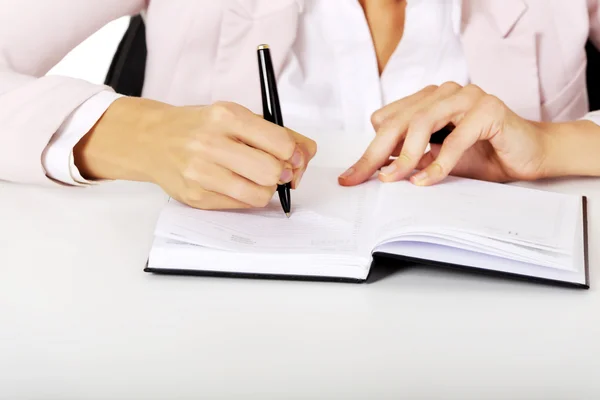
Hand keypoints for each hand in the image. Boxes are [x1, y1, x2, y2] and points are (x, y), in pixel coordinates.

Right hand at [74, 97, 316, 208]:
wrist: (152, 139)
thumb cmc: (200, 126)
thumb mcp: (237, 116)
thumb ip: (277, 132)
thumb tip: (307, 154)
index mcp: (226, 116)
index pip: (280, 143)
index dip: (295, 155)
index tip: (293, 158)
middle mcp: (210, 142)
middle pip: (271, 172)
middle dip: (282, 174)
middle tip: (276, 170)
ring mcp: (200, 172)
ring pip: (258, 195)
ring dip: (266, 189)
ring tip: (256, 178)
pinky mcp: (195, 196)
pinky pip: (239, 205)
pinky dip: (246, 197)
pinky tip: (236, 184)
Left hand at [338, 82, 550, 186]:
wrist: (530, 155)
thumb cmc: (483, 155)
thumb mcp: (436, 160)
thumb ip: (410, 159)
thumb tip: (375, 171)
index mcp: (428, 100)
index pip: (386, 121)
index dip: (370, 150)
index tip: (353, 177)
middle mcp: (443, 93)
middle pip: (398, 121)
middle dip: (376, 153)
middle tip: (360, 179)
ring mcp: (466, 96)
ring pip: (422, 122)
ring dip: (406, 156)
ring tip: (395, 179)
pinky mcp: (488, 109)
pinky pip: (454, 138)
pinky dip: (438, 163)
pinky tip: (425, 181)